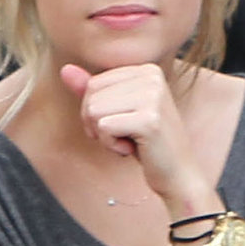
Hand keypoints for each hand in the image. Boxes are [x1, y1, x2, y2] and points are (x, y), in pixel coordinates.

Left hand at [59, 63, 214, 214]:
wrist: (178, 175)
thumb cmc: (148, 145)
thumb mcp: (118, 113)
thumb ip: (93, 91)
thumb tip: (65, 70)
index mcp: (146, 70)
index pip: (94, 83)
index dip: (96, 111)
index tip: (122, 125)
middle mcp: (152, 77)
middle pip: (92, 95)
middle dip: (98, 124)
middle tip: (124, 137)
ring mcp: (152, 97)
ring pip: (94, 110)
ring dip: (105, 136)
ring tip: (130, 142)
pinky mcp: (148, 120)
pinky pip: (104, 127)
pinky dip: (111, 145)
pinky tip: (132, 150)